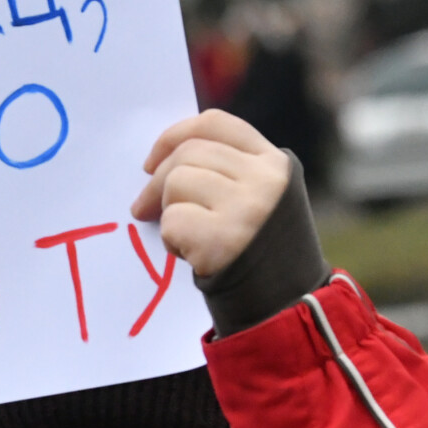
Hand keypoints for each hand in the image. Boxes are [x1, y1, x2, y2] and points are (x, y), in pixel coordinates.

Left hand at [130, 112, 289, 281]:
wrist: (284, 304)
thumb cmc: (258, 250)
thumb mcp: (258, 198)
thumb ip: (225, 171)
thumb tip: (158, 162)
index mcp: (275, 162)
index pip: (215, 124)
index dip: (174, 136)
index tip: (151, 161)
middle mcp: (266, 179)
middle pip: (187, 153)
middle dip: (156, 181)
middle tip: (142, 208)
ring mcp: (248, 208)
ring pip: (177, 183)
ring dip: (169, 212)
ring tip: (189, 237)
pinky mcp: (224, 239)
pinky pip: (173, 221)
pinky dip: (172, 240)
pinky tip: (193, 255)